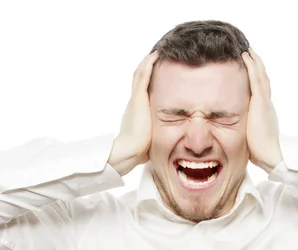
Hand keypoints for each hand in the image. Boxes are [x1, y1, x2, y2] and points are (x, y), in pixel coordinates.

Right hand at [109, 50, 159, 175]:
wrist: (130, 151)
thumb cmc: (140, 150)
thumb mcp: (151, 138)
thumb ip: (156, 135)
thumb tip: (167, 144)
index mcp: (137, 111)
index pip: (143, 90)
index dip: (148, 79)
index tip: (157, 71)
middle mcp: (134, 102)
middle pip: (140, 79)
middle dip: (147, 67)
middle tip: (157, 56)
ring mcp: (135, 99)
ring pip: (140, 74)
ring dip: (148, 62)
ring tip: (157, 51)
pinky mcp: (138, 99)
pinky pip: (143, 76)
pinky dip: (149, 65)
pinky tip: (156, 55)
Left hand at [241, 47, 282, 173]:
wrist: (271, 155)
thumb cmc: (261, 152)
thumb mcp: (251, 137)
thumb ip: (246, 131)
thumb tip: (238, 133)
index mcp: (264, 112)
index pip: (261, 91)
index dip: (257, 78)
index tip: (251, 68)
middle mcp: (267, 104)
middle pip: (263, 79)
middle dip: (257, 66)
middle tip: (250, 53)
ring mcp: (265, 102)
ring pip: (260, 76)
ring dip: (254, 61)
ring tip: (247, 49)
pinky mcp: (260, 103)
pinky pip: (256, 80)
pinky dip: (251, 66)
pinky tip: (246, 56)